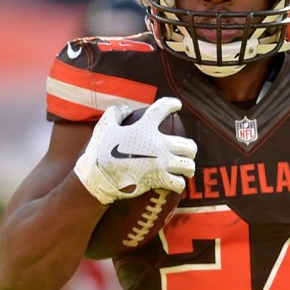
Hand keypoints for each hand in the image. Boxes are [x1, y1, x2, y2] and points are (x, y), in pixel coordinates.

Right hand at [73, 97, 196, 204]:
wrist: (99, 176)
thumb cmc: (100, 151)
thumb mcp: (105, 126)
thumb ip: (116, 113)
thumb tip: (126, 109)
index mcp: (145, 128)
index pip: (163, 110)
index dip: (172, 105)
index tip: (177, 105)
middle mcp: (158, 144)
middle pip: (187, 145)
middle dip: (190, 148)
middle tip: (187, 151)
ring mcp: (161, 163)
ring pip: (187, 165)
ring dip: (188, 167)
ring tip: (186, 170)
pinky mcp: (158, 180)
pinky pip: (178, 183)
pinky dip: (179, 184)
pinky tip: (177, 184)